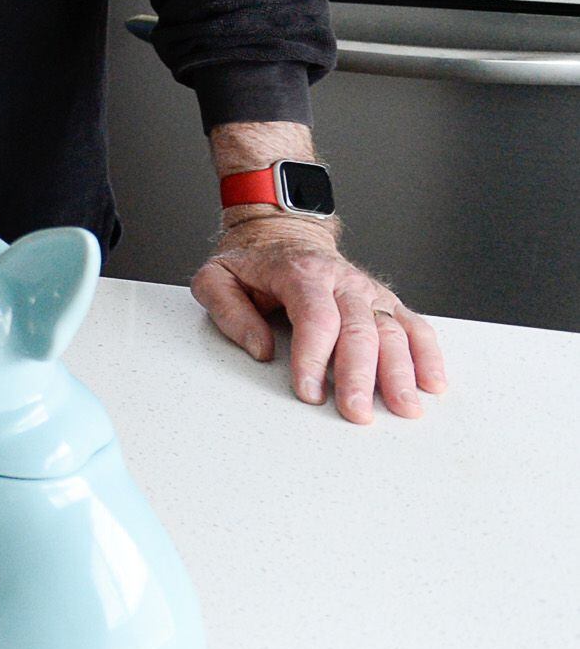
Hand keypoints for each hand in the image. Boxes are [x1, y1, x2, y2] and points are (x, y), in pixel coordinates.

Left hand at [189, 211, 448, 423]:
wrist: (283, 235)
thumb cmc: (251, 264)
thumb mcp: (217, 277)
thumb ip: (229, 312)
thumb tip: (260, 350)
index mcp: (301, 272)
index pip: (315, 318)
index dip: (313, 357)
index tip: (309, 392)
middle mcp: (342, 281)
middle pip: (359, 330)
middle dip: (359, 375)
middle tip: (357, 413)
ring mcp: (368, 292)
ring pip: (393, 331)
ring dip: (400, 372)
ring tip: (404, 408)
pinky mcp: (385, 303)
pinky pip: (415, 327)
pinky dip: (427, 354)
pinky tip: (432, 382)